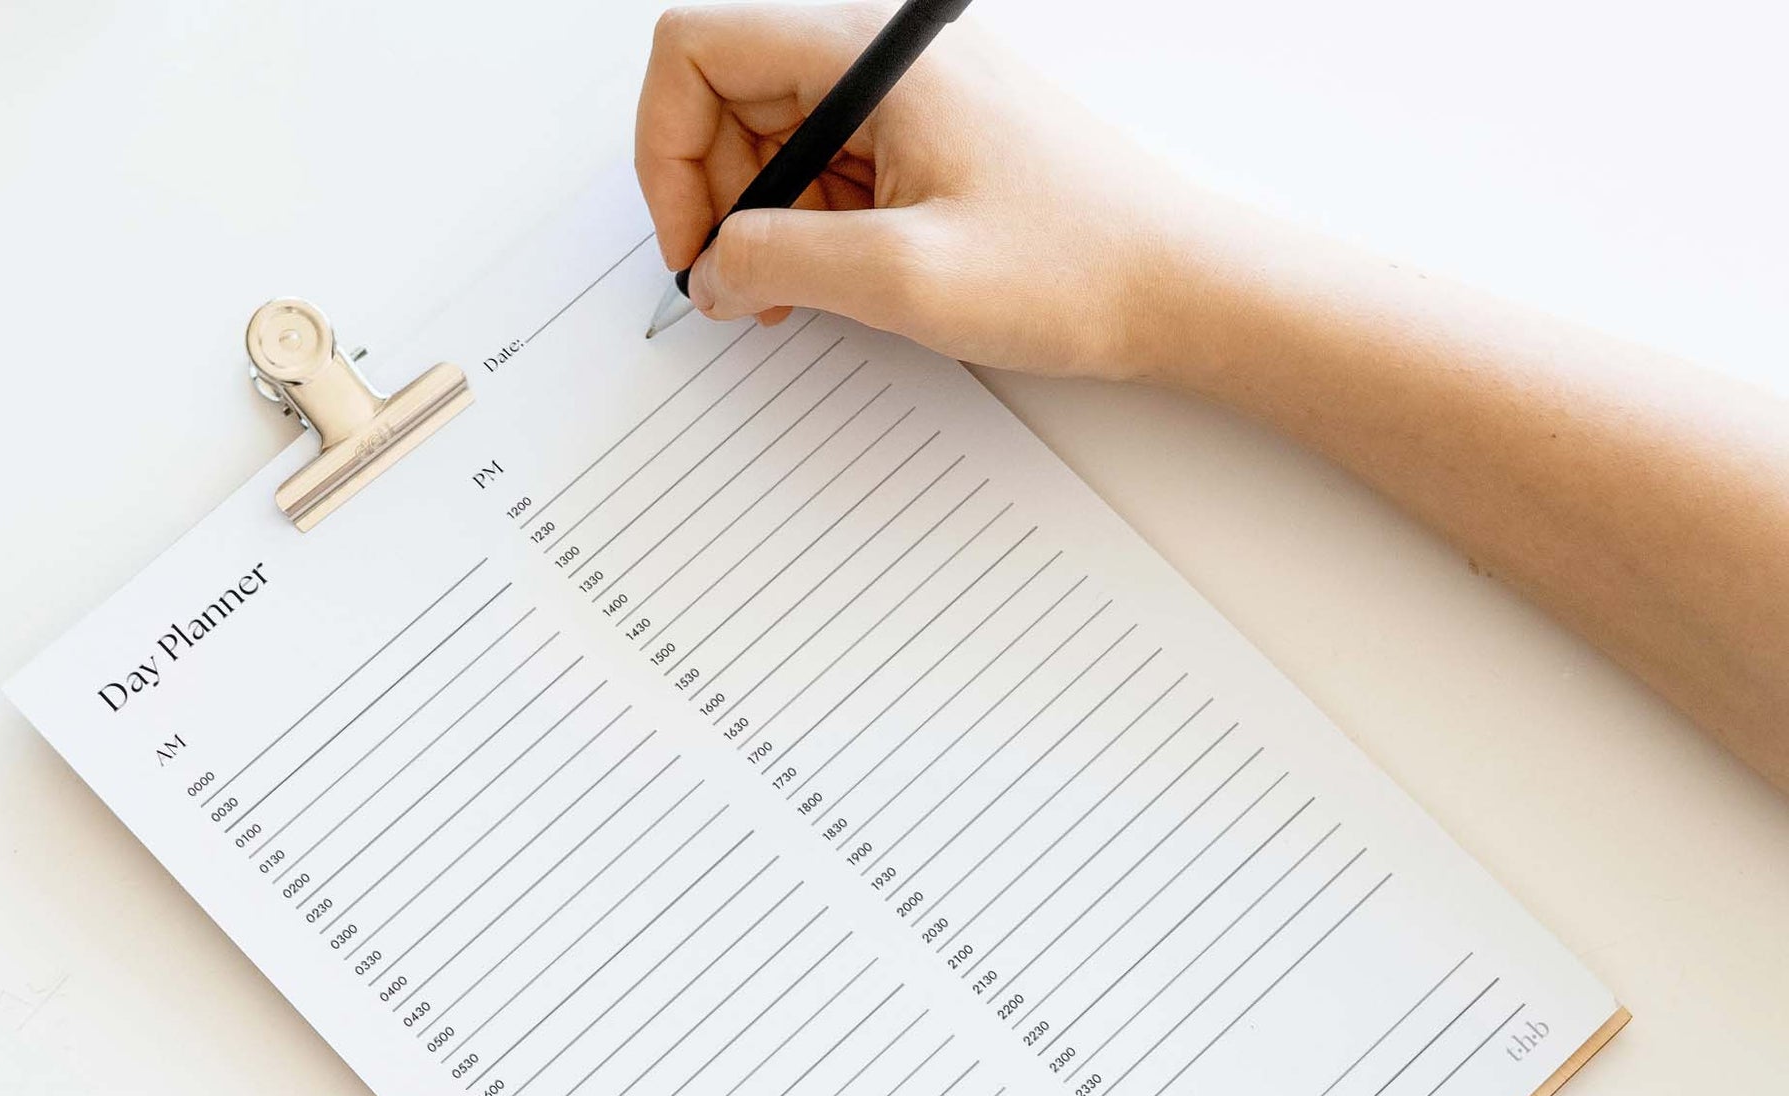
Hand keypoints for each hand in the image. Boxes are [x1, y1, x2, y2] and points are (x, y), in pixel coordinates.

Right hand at [634, 4, 1215, 379]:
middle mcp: (883, 61)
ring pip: (777, 142)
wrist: (1177, 289)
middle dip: (714, 200)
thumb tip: (711, 270)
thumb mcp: (902, 279)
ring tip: (801, 297)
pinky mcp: (930, 143)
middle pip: (730, 98)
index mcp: (868, 57)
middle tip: (741, 288)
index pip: (697, 52)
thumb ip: (780, 262)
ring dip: (765, 225)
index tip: (691, 246)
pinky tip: (842, 283)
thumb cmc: (1075, 267)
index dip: (665, 152)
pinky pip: (831, 171)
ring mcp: (909, 100)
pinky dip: (813, 230)